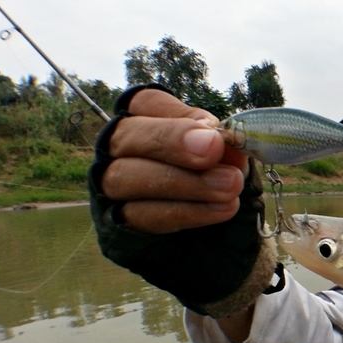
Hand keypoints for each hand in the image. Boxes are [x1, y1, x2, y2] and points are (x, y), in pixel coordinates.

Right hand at [89, 85, 276, 318]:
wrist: (220, 238)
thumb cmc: (219, 182)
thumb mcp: (227, 157)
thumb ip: (222, 144)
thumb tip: (223, 138)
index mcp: (146, 121)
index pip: (145, 103)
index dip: (176, 115)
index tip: (213, 132)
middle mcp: (119, 149)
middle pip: (128, 136)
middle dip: (172, 142)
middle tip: (213, 150)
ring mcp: (113, 187)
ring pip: (126, 177)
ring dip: (183, 182)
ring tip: (229, 187)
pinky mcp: (118, 223)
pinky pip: (140, 216)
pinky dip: (185, 212)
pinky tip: (220, 210)